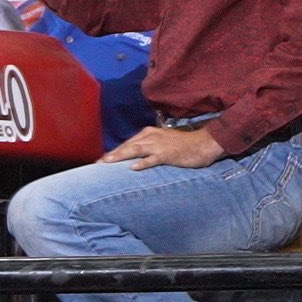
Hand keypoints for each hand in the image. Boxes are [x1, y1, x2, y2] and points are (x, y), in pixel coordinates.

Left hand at [102, 122, 228, 171]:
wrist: (205, 143)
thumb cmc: (183, 146)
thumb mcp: (162, 143)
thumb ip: (147, 148)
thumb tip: (131, 159)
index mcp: (149, 134)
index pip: (127, 143)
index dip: (113, 152)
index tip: (99, 162)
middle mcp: (152, 137)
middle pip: (127, 146)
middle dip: (112, 155)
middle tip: (97, 164)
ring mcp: (160, 145)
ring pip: (136, 150)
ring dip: (121, 156)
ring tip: (108, 163)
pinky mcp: (169, 154)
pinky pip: (153, 158)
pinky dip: (143, 163)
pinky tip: (133, 168)